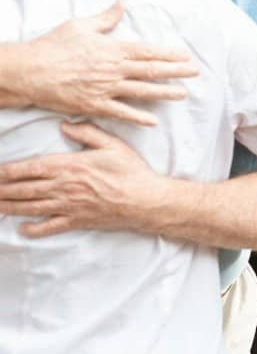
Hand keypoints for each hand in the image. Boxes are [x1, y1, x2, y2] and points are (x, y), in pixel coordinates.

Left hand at [0, 121, 164, 237]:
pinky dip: (34, 229)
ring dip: (9, 207)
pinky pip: (50, 227)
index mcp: (70, 166)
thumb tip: (64, 124)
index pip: (31, 168)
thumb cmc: (131, 171)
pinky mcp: (77, 221)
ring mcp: (68, 206)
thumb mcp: (112, 145)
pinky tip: (23, 229)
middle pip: (24, 189)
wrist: (146, 200)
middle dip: (2, 190)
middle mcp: (64, 187)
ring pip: (31, 207)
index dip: (8, 171)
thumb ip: (87, 132)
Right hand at [15, 2, 198, 125]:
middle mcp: (114, 69)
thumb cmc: (54, 46)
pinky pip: (121, 112)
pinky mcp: (95, 105)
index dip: (169, 54)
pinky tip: (153, 120)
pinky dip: (138, 117)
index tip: (186, 56)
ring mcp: (106, 89)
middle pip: (151, 71)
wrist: (30, 71)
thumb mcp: (80, 26)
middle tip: (195, 73)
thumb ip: (106, 18)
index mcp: (113, 49)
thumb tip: (122, 4)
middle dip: (176, 72)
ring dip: (165, 93)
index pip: (148, 52)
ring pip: (142, 91)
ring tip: (183, 94)